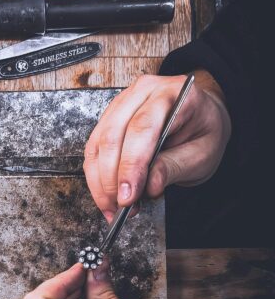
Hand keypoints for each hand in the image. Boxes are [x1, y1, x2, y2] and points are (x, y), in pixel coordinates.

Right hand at [83, 70, 230, 216]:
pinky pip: (94, 148)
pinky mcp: (110, 117)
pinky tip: (107, 195)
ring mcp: (123, 102)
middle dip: (112, 178)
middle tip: (122, 207)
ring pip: (98, 144)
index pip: (142, 128)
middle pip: (113, 135)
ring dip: (101, 181)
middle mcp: (144, 91)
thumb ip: (174, 168)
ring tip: (114, 206)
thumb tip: (149, 187)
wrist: (202, 117)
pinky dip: (97, 176)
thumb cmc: (204, 132)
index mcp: (174, 93)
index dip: (130, 166)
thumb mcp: (203, 155)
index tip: (127, 197)